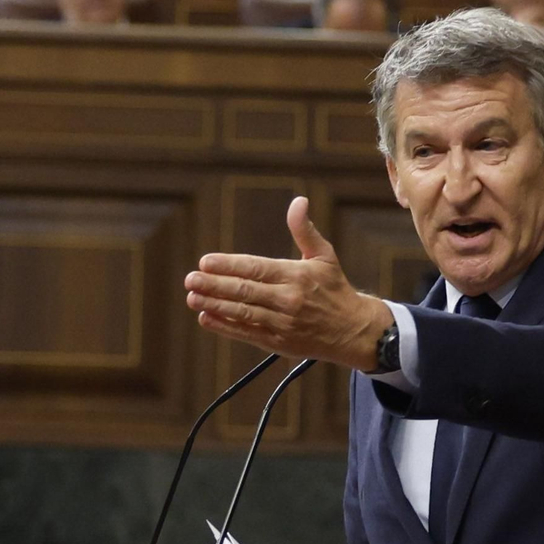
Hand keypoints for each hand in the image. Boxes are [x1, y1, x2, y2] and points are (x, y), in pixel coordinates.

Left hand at [185, 196, 391, 370]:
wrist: (353, 331)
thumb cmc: (334, 289)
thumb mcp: (324, 256)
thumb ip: (305, 230)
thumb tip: (299, 201)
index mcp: (297, 275)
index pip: (256, 268)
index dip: (229, 265)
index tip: (206, 261)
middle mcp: (288, 300)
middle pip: (245, 291)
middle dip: (215, 285)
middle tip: (190, 279)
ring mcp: (282, 324)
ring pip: (242, 313)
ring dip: (215, 305)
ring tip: (192, 297)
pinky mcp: (278, 343)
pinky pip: (247, 333)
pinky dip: (224, 327)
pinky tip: (206, 317)